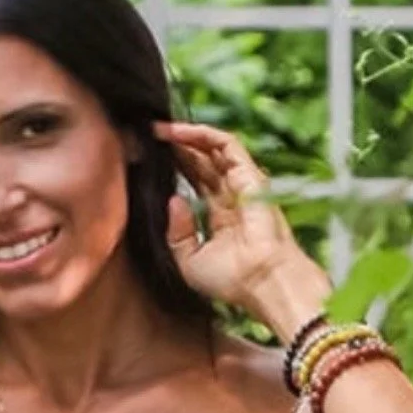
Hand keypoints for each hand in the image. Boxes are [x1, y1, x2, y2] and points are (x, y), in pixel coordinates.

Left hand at [153, 120, 320, 319]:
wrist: (262, 281)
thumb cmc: (232, 281)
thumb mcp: (190, 262)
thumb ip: (177, 233)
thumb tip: (173, 200)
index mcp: (221, 219)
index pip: (197, 184)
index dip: (177, 169)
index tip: (151, 159)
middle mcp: (232, 199)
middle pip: (203, 164)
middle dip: (178, 149)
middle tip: (150, 137)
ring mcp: (243, 185)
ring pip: (213, 150)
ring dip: (186, 136)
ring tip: (158, 130)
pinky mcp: (250, 175)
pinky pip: (226, 144)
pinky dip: (203, 134)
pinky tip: (177, 132)